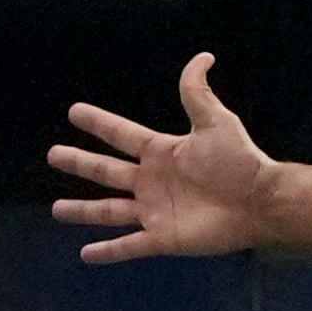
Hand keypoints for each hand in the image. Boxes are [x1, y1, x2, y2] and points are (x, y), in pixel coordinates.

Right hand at [53, 51, 278, 260]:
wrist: (258, 201)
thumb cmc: (238, 161)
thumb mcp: (216, 122)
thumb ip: (198, 93)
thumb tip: (203, 56)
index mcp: (162, 152)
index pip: (121, 135)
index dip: (99, 123)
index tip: (75, 111)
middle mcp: (151, 181)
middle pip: (106, 171)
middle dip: (80, 163)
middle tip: (53, 154)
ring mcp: (154, 210)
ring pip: (109, 210)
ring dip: (83, 211)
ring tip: (56, 210)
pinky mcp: (162, 238)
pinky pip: (129, 246)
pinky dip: (108, 251)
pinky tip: (85, 254)